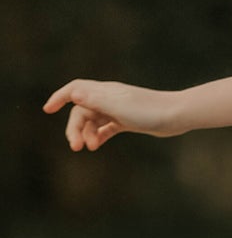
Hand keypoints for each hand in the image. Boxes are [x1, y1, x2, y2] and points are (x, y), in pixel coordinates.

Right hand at [43, 78, 186, 150]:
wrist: (177, 115)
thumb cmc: (148, 110)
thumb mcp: (119, 107)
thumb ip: (95, 101)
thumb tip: (73, 94)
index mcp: (105, 91)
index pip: (75, 89)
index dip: (59, 97)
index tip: (47, 110)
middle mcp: (109, 98)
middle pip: (82, 111)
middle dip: (75, 128)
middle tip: (75, 147)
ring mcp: (118, 109)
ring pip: (93, 121)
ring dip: (87, 134)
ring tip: (91, 148)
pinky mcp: (128, 120)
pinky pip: (106, 127)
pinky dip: (99, 135)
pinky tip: (97, 145)